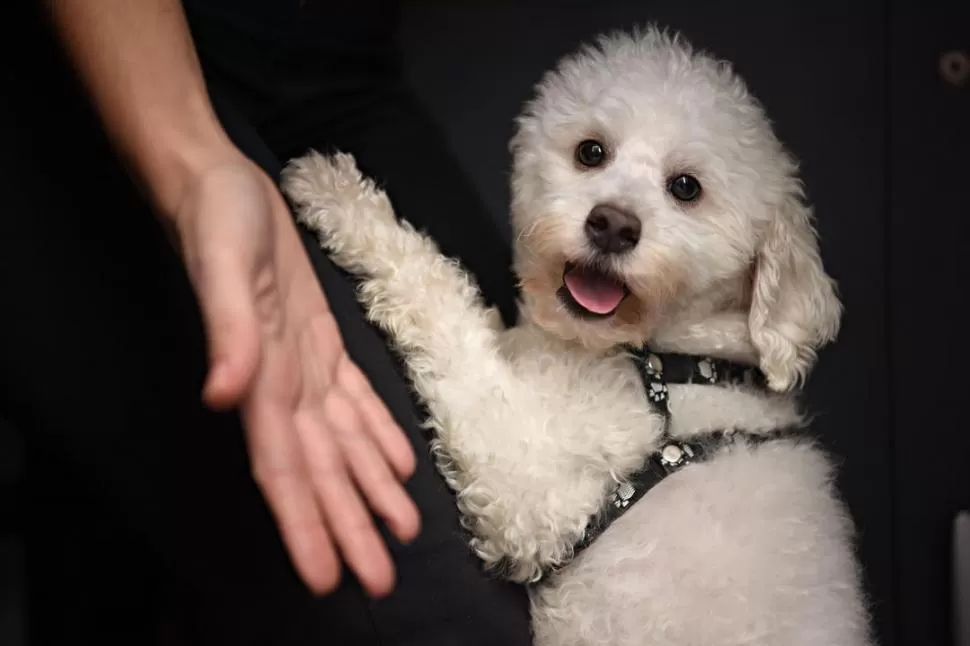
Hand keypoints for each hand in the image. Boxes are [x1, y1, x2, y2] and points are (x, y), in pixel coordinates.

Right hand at [171, 152, 419, 596]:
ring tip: (397, 534)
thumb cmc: (217, 221)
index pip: (283, 467)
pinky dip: (375, 437)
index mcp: (260, 379)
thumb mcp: (222, 266)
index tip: (323, 575)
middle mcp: (284, 386)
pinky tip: (393, 466)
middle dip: (347, 524)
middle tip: (379, 579)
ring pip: (342, 445)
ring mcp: (304, 367)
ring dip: (367, 492)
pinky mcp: (321, 344)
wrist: (222, 188)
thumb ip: (227, 331)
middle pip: (320, 470)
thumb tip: (222, 396)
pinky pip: (354, 402)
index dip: (303, 522)